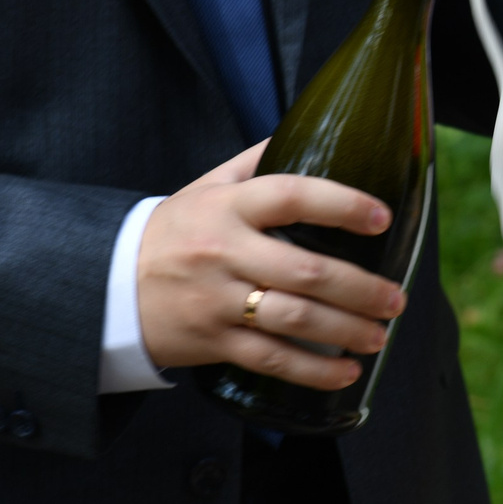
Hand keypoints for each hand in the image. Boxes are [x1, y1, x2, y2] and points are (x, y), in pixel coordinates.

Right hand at [137, 142, 407, 389]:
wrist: (106, 284)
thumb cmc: (175, 231)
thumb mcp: (207, 186)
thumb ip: (257, 161)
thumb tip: (311, 130)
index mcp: (228, 206)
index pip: (292, 196)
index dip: (342, 204)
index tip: (382, 217)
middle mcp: (225, 252)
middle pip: (305, 270)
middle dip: (360, 288)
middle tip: (396, 298)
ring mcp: (218, 300)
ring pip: (294, 319)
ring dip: (346, 331)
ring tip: (380, 334)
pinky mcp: (213, 341)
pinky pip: (272, 359)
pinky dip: (314, 371)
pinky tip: (347, 373)